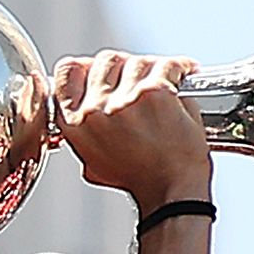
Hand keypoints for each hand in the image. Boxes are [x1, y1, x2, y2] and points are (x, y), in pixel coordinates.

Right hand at [53, 53, 211, 208]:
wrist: (172, 192)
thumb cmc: (139, 180)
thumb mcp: (94, 160)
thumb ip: (85, 129)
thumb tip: (86, 100)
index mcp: (75, 124)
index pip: (69, 71)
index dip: (88, 65)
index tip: (103, 67)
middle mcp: (95, 110)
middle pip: (106, 61)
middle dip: (126, 66)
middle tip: (140, 76)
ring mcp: (125, 100)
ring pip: (137, 62)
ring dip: (154, 68)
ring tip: (165, 80)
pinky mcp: (155, 93)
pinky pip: (167, 65)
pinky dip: (179, 67)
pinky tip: (184, 73)